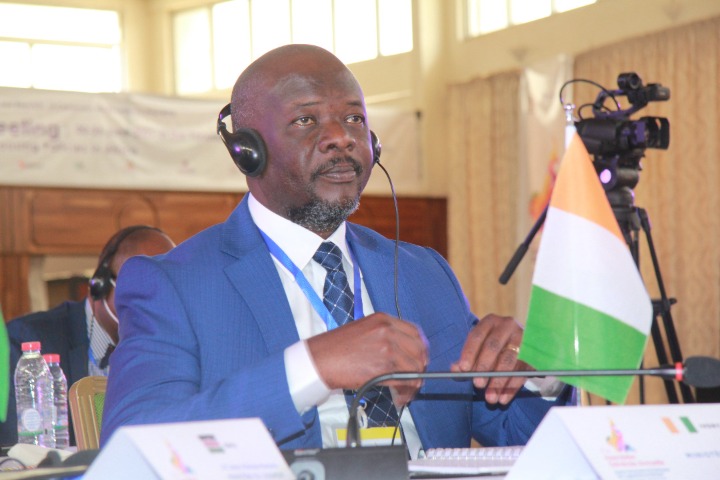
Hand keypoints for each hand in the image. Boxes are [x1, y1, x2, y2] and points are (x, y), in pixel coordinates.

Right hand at [307, 312, 427, 405]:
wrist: (319, 360)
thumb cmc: (334, 348)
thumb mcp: (362, 330)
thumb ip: (383, 335)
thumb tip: (400, 352)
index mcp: (383, 319)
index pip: (415, 332)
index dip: (420, 348)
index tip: (419, 359)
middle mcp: (388, 331)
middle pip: (419, 350)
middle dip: (420, 367)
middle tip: (414, 379)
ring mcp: (387, 348)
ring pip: (416, 367)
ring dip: (414, 383)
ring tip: (405, 392)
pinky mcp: (384, 367)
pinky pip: (406, 381)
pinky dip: (407, 392)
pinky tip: (400, 397)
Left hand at [451, 313, 530, 404]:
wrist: (520, 344)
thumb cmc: (492, 346)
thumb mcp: (479, 348)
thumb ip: (466, 359)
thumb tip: (455, 370)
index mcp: (490, 321)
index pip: (476, 336)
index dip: (469, 353)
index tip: (463, 369)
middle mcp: (507, 325)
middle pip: (493, 346)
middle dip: (484, 367)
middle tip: (478, 384)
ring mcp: (522, 337)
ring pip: (509, 361)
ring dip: (498, 382)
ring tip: (490, 398)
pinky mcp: (533, 352)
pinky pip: (522, 372)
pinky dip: (512, 387)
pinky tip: (503, 398)